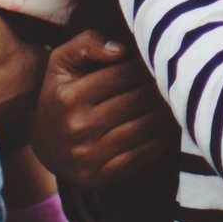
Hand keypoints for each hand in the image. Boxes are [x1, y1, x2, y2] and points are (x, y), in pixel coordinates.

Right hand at [29, 28, 176, 190]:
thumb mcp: (62, 62)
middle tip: (177, 79)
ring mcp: (87, 156)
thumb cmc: (60, 94)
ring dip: (167, 113)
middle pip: (137, 101)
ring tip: (177, 100)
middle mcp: (76, 127)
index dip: (146, 66)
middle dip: (160, 88)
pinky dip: (160, 139)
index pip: (123, 75)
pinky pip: (140, 156)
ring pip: (143, 128)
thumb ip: (88, 43)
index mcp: (68, 97)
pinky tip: (169, 126)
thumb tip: (122, 49)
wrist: (44, 146)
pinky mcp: (98, 177)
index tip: (160, 61)